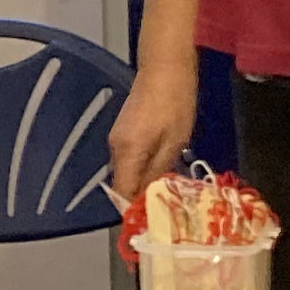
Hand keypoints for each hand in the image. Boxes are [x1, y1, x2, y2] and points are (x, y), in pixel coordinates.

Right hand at [107, 66, 196, 219]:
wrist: (164, 66)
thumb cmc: (175, 103)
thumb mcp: (175, 141)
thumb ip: (160, 171)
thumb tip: (151, 197)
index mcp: (127, 152)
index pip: (122, 192)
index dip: (134, 210)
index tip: (151, 222)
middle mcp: (115, 147)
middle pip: (123, 183)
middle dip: (140, 198)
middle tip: (165, 209)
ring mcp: (117, 137)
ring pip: (127, 171)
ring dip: (142, 182)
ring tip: (165, 191)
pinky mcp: (123, 130)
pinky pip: (129, 158)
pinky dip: (141, 168)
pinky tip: (159, 168)